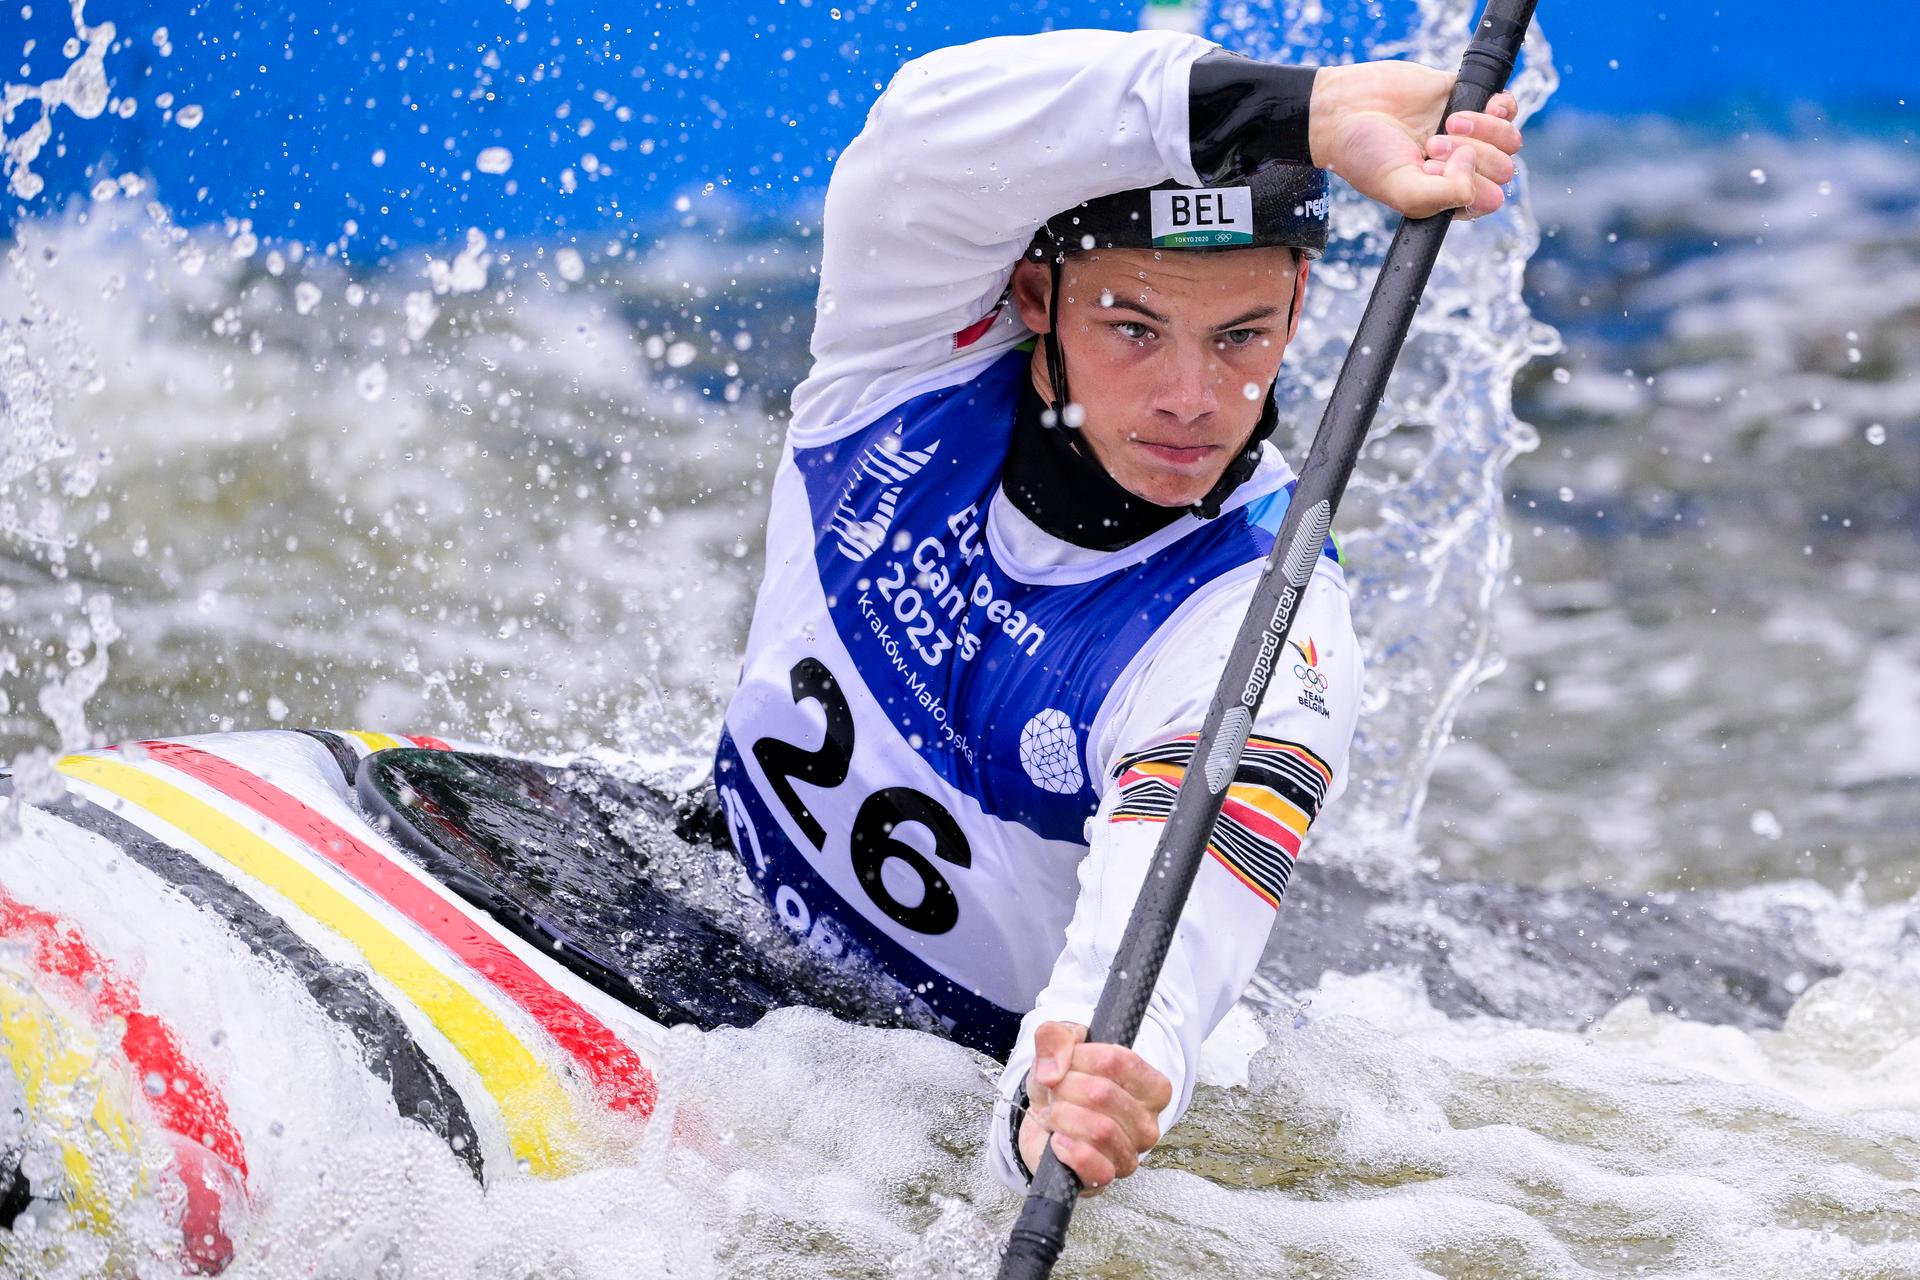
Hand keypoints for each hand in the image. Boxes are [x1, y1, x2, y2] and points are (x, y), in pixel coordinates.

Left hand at [1017, 1021, 1171, 1195]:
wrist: (1043, 1118)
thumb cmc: (1064, 1082)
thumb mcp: (1058, 1046)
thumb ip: (1055, 1036)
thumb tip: (1053, 1069)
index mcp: (1151, 1087)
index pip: (1117, 1061)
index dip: (1081, 1056)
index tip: (1068, 1061)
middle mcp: (1148, 1123)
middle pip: (1102, 1093)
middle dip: (1065, 1087)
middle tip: (1056, 1091)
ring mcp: (1129, 1154)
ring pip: (1098, 1129)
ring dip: (1062, 1116)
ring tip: (1055, 1114)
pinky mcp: (1105, 1178)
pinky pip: (1093, 1165)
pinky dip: (1068, 1149)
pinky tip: (1058, 1141)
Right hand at [1307, 60, 1522, 219]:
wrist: (1345, 109)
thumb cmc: (1365, 155)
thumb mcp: (1402, 190)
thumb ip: (1445, 196)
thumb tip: (1473, 162)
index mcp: (1446, 196)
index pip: (1487, 199)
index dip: (1468, 185)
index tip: (1431, 170)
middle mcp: (1461, 168)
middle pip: (1503, 169)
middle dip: (1470, 156)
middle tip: (1430, 146)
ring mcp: (1468, 134)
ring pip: (1510, 140)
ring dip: (1484, 131)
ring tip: (1447, 124)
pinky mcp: (1468, 99)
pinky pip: (1508, 108)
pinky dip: (1500, 108)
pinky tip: (1475, 107)